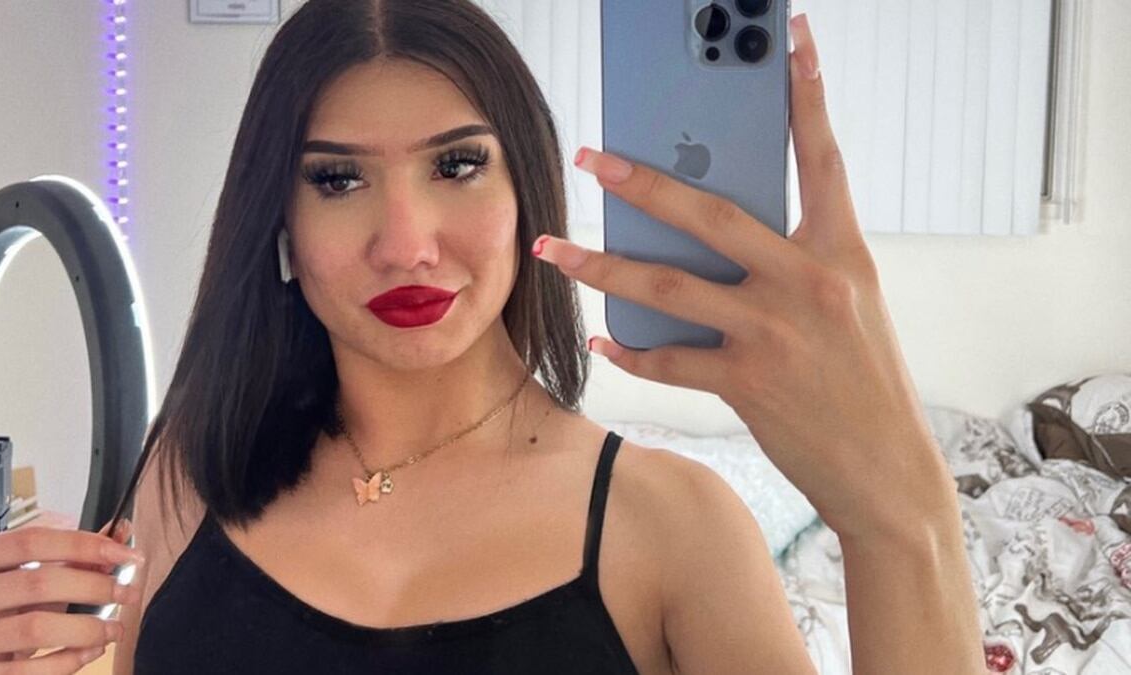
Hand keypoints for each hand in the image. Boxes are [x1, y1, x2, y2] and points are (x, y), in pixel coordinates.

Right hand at [0, 517, 144, 673]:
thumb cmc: (0, 610)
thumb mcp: (29, 577)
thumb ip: (72, 557)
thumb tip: (119, 535)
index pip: (31, 540)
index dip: (85, 544)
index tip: (126, 553)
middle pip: (38, 582)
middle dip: (94, 587)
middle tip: (127, 592)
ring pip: (35, 629)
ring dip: (87, 628)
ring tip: (114, 628)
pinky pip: (28, 670)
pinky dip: (68, 661)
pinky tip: (90, 651)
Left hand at [531, 14, 955, 542]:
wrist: (887, 469)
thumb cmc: (865, 381)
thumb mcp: (848, 304)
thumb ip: (792, 261)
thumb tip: (716, 234)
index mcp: (842, 251)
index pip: (822, 156)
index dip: (806, 92)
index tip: (790, 36)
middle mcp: (809, 282)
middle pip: (710, 213)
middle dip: (642, 182)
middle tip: (593, 156)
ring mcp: (776, 332)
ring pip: (667, 285)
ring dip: (600, 266)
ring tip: (553, 250)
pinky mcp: (749, 383)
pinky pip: (669, 360)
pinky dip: (632, 350)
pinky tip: (604, 340)